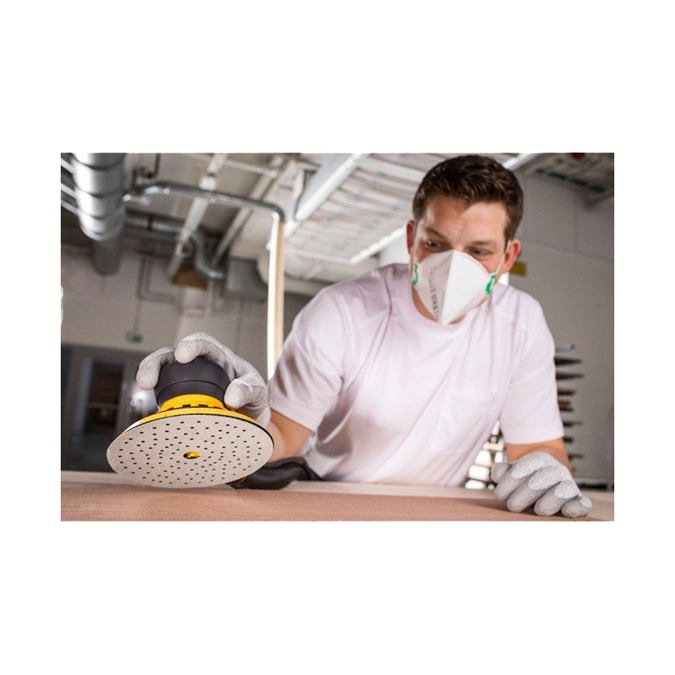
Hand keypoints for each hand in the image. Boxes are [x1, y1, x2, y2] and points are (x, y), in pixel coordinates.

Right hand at [136, 332, 270, 426]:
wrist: (249, 421)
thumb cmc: (252, 400)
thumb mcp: (258, 394)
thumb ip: (249, 391)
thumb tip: (231, 397)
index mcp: (219, 359)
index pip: (203, 343)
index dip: (191, 345)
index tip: (183, 355)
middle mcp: (199, 368)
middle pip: (172, 355)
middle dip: (157, 361)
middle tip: (149, 377)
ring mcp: (185, 384)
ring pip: (161, 371)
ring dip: (149, 373)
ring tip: (145, 384)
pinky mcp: (177, 402)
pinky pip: (162, 398)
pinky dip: (155, 401)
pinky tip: (152, 411)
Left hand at [490, 452, 591, 517]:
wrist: (547, 480)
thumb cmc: (524, 478)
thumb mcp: (512, 471)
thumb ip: (501, 470)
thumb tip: (497, 475)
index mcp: (540, 460)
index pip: (528, 464)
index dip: (513, 478)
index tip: (500, 494)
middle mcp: (556, 470)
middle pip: (544, 478)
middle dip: (526, 493)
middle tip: (512, 506)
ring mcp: (569, 485)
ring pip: (564, 490)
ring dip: (550, 501)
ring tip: (538, 510)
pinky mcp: (578, 501)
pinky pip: (583, 503)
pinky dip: (577, 507)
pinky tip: (566, 512)